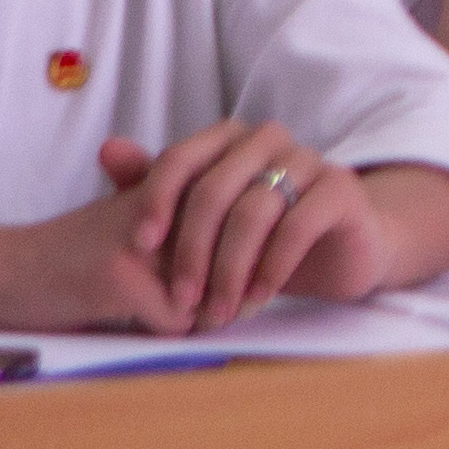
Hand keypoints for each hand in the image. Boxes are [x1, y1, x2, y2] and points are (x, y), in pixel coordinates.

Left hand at [13, 119, 383, 331]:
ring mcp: (309, 160)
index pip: (180, 158)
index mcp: (230, 137)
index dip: (156, 200)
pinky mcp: (340, 189)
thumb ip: (156, 186)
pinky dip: (271, 267)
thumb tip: (107, 149)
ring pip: (255, 211)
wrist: (338, 249)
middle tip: (182, 300)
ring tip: (220, 310)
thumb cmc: (260, 234)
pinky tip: (257, 298)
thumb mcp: (203, 218)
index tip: (141, 247)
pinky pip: (298, 226)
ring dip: (230, 269)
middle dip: (193, 251)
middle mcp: (269, 139)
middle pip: (214, 189)